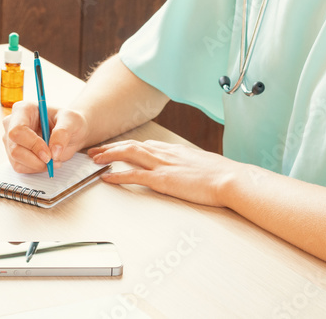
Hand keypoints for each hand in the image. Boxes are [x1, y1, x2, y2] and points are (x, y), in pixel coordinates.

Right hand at [2, 101, 88, 173]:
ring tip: (54, 159)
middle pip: (15, 148)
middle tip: (53, 160)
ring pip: (17, 160)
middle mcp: (12, 124)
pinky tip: (47, 161)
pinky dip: (36, 168)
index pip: (18, 130)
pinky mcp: (14, 154)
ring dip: (38, 165)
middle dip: (35, 159)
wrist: (71, 133)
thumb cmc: (69, 122)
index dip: (32, 144)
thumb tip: (54, 151)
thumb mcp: (71, 121)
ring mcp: (11, 140)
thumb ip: (63, 133)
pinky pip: (20, 167)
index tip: (49, 154)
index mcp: (23, 109)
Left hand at [88, 139, 236, 207]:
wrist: (230, 179)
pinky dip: (117, 175)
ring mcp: (162, 165)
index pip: (143, 144)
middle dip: (110, 147)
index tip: (114, 148)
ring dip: (108, 156)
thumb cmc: (221, 175)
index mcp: (173, 149)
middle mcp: (165, 153)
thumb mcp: (200, 163)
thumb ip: (187, 163)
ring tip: (94, 160)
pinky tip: (106, 177)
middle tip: (94, 151)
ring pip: (128, 154)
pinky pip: (133, 175)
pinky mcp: (162, 180)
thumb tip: (183, 169)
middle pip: (130, 145)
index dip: (125, 145)